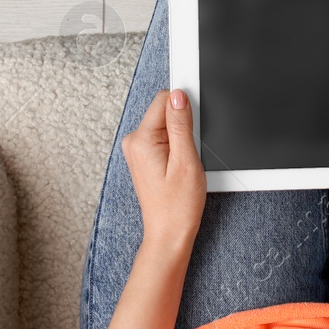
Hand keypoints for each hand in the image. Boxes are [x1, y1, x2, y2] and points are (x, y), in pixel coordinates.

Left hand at [123, 89, 205, 253]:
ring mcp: (137, 149)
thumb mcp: (186, 161)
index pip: (164, 99)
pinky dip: (176, 147)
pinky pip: (163, 137)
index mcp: (141, 139)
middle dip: (183, 125)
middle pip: (165, 110)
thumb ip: (181, 125)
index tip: (194, 128)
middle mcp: (134, 141)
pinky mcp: (144, 156)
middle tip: (189, 153)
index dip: (186, 108)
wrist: (169, 232)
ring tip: (183, 163)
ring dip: (180, 138)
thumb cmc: (178, 205)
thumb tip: (178, 95)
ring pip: (166, 124)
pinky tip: (179, 166)